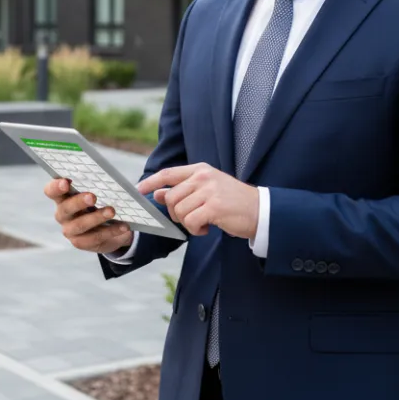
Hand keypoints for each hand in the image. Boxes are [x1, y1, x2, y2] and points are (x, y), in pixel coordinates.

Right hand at [44, 177, 133, 254]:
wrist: (108, 228)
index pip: (51, 191)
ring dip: (97, 217)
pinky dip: (111, 231)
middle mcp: (62, 214)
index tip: (66, 182)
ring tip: (111, 211)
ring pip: (80, 225)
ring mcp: (70, 230)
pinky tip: (123, 226)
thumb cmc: (100, 203)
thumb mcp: (98, 192)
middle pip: (65, 208)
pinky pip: (95, 237)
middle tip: (92, 197)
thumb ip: (100, 184)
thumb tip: (119, 180)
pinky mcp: (81, 243)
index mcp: (62, 197)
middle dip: (79, 202)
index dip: (56, 187)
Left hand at [137, 163, 259, 238]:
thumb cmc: (232, 202)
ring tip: (203, 223)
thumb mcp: (207, 191)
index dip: (150, 182)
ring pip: (179, 210)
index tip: (138, 190)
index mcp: (201, 170)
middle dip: (175, 213)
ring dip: (187, 223)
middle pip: (171, 197)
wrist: (260, 210)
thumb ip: (183, 190)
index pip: (168, 173)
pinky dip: (196, 230)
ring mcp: (209, 190)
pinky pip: (191, 221)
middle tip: (191, 219)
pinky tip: (208, 228)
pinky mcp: (214, 206)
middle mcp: (204, 177)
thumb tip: (157, 193)